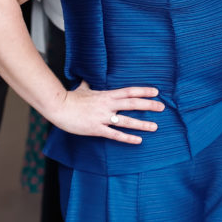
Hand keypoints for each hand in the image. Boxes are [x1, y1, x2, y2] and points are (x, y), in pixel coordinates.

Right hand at [48, 82, 164, 144]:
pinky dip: (127, 138)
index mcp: (106, 95)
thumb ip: (88, 85)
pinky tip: (138, 140)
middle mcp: (107, 105)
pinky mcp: (96, 129)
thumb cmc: (71, 98)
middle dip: (148, 105)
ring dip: (142, 124)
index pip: (129, 91)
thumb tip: (87, 80)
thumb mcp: (83, 89)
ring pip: (127, 121)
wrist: (59, 107)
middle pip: (132, 104)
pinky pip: (115, 134)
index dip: (143, 91)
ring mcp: (103, 117)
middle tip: (162, 107)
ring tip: (155, 126)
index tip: (156, 92)